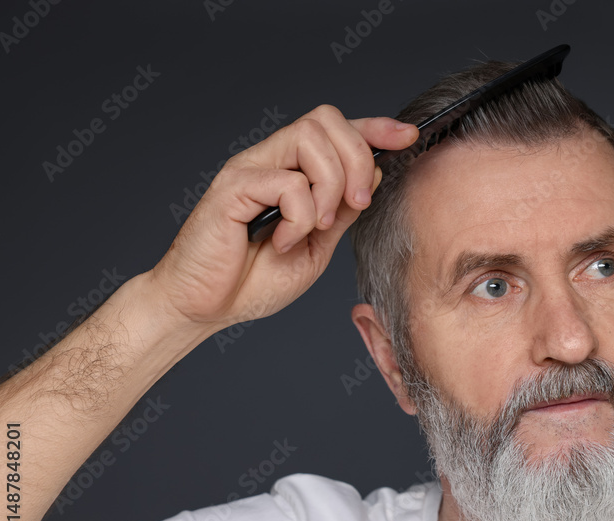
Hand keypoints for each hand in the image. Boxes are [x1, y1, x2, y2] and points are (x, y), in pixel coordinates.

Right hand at [146, 105, 417, 332]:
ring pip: (310, 140)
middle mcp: (270, 160)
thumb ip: (341, 213)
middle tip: (357, 205)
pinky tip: (284, 242)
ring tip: (317, 227)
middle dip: (357, 158)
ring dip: (330, 187)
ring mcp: (250, 169)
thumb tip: (372, 176)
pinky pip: (287, 183)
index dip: (375, 127)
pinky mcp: (232, 187)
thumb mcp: (317, 247)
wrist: (205, 307)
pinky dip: (299, 218)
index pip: (337, 130)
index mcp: (292, 172)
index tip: (408, 137)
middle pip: (326, 120)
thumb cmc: (253, 280)